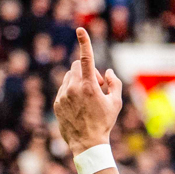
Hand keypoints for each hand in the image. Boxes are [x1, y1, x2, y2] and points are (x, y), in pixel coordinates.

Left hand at [53, 27, 122, 153]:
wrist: (87, 143)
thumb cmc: (104, 123)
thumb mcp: (116, 103)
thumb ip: (114, 83)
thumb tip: (107, 72)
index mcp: (89, 86)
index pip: (86, 58)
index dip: (84, 42)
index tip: (80, 30)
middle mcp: (73, 88)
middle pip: (77, 66)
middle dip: (87, 71)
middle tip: (98, 86)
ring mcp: (63, 95)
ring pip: (69, 77)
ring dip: (79, 81)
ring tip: (88, 99)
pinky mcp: (57, 103)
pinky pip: (64, 89)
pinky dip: (72, 92)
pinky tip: (79, 106)